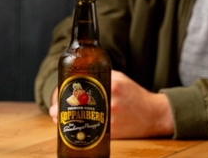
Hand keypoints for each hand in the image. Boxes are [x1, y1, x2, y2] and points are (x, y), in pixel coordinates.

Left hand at [48, 70, 173, 138]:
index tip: (57, 96)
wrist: (153, 114)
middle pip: (79, 106)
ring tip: (59, 119)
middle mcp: (111, 100)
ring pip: (82, 120)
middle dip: (61, 110)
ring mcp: (111, 117)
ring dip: (67, 121)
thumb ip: (103, 75)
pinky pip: (90, 130)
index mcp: (113, 84)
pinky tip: (73, 128)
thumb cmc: (136, 95)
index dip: (65, 94)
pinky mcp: (112, 132)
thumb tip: (82, 76)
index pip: (83, 88)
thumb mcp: (121, 79)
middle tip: (53, 111)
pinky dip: (80, 130)